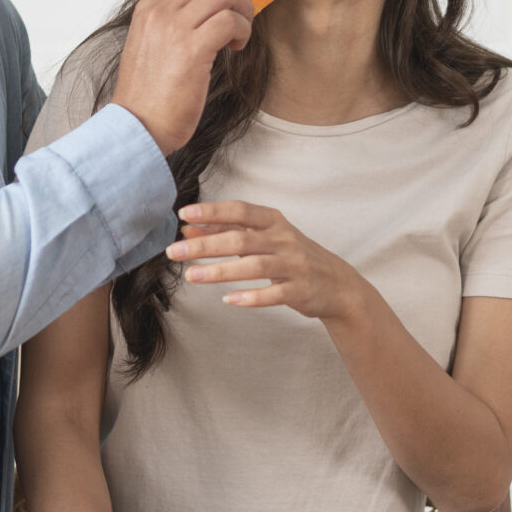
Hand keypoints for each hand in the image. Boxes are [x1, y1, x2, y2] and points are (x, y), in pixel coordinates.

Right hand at [109, 0, 254, 155]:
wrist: (137, 126)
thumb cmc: (148, 95)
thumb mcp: (151, 45)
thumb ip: (173, 22)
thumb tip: (213, 9)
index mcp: (148, 8)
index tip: (230, 4)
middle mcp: (159, 12)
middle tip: (243, 16)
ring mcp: (174, 29)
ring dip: (243, 10)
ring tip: (239, 35)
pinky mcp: (191, 50)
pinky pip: (230, 21)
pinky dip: (242, 31)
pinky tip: (236, 48)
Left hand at [168, 200, 367, 321]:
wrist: (336, 284)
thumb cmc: (291, 256)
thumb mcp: (261, 239)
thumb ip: (225, 232)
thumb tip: (187, 228)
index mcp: (273, 221)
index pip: (240, 211)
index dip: (212, 211)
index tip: (184, 214)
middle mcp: (283, 239)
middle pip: (240, 239)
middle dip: (205, 245)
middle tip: (174, 251)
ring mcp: (293, 265)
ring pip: (254, 266)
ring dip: (220, 271)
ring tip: (191, 277)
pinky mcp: (300, 290)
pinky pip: (274, 294)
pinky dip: (252, 297)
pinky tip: (229, 300)